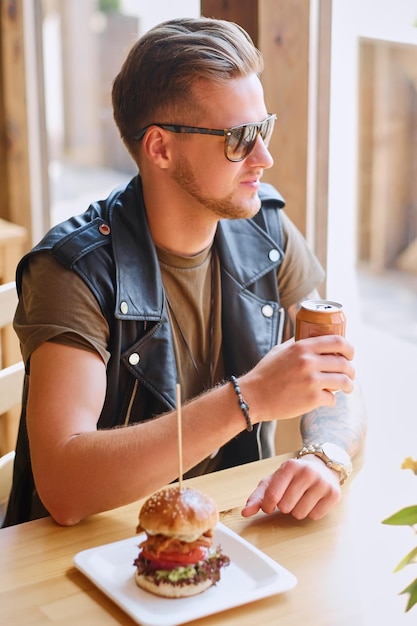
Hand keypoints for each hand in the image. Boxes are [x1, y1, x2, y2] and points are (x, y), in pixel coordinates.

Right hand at [240, 335, 354, 422]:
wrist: (253, 396)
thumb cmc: (265, 373)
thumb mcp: (279, 350)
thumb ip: (297, 344)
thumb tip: (312, 338)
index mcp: (302, 347)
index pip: (337, 341)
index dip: (349, 348)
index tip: (350, 354)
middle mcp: (309, 362)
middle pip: (344, 363)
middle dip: (351, 369)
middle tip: (350, 374)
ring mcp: (312, 381)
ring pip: (343, 381)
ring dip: (348, 385)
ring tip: (347, 387)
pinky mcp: (312, 400)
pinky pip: (332, 398)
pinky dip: (331, 400)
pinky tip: (327, 399)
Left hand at [241, 455, 341, 520]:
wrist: (323, 464)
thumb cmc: (294, 475)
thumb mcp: (274, 480)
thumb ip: (258, 496)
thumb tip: (245, 512)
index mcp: (289, 467)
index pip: (272, 496)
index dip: (268, 506)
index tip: (270, 505)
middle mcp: (307, 472)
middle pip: (285, 507)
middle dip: (285, 507)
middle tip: (290, 497)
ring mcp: (322, 483)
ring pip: (300, 514)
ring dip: (298, 511)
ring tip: (302, 498)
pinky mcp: (334, 494)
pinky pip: (315, 516)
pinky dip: (312, 512)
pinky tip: (313, 500)